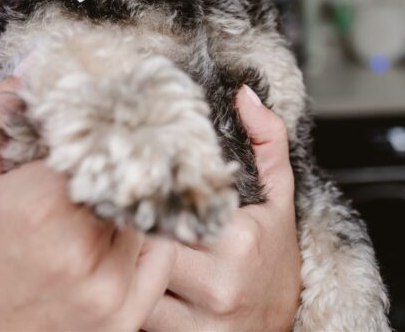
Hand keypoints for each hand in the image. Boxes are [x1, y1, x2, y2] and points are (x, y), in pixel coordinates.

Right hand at [0, 77, 175, 331]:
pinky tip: (119, 226)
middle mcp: (80, 249)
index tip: (107, 109)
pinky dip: (146, 235)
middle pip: (129, 173)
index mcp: (40, 206)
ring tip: (105, 190)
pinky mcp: (124, 318)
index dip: (105, 120)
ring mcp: (107, 289)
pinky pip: (159, 256)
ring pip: (147, 212)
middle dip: (120, 156)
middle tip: (111, 145)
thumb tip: (37, 65)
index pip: (100, 138)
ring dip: (132, 195)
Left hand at [143, 85, 301, 331]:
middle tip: (121, 206)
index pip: (172, 203)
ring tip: (123, 242)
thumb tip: (244, 95)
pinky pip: (140, 316)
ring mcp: (200, 322)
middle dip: (133, 225)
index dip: (148, 191)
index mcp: (238, 240)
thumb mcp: (279, 197)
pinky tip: (131, 279)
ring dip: (126, 263)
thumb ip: (266, 141)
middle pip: (148, 242)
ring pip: (136, 281)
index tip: (135, 178)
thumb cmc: (275, 257)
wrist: (284, 325)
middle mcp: (219, 284)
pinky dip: (131, 296)